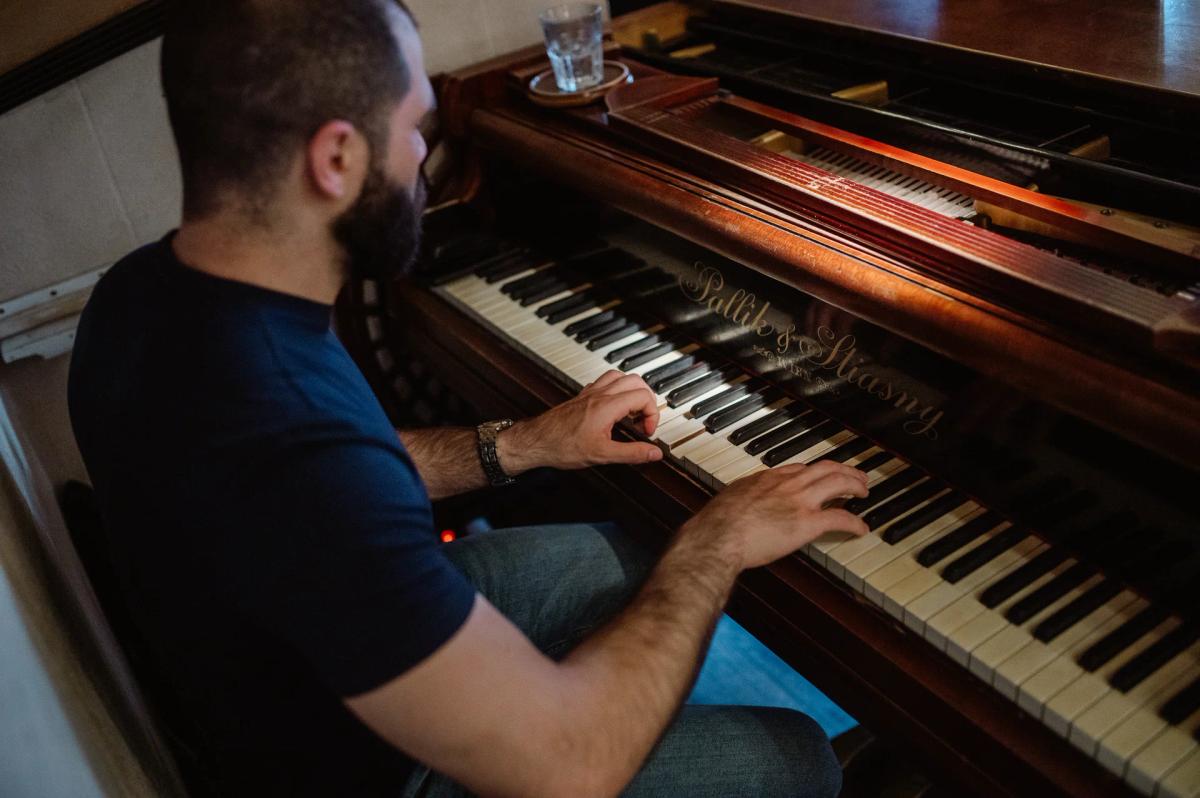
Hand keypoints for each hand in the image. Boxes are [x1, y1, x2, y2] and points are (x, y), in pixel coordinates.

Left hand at [498, 370, 663, 471]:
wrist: (536, 441)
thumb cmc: (562, 446)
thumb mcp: (602, 455)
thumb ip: (632, 453)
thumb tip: (654, 454)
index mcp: (607, 406)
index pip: (643, 397)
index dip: (652, 415)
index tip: (646, 431)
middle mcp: (600, 394)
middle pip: (636, 381)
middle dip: (647, 400)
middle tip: (643, 421)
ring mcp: (590, 393)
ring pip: (620, 376)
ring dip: (633, 391)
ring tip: (632, 412)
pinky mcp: (582, 396)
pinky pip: (605, 381)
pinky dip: (617, 389)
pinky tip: (614, 407)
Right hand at [680, 461, 869, 570]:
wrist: (719, 536)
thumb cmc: (717, 523)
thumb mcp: (729, 499)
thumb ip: (742, 498)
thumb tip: (739, 506)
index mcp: (768, 478)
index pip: (800, 468)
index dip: (814, 471)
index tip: (820, 475)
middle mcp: (787, 484)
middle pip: (825, 468)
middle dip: (844, 470)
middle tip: (855, 476)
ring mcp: (800, 501)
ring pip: (838, 484)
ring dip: (855, 486)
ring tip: (864, 492)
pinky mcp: (808, 523)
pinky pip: (840, 518)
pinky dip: (855, 522)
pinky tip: (862, 528)